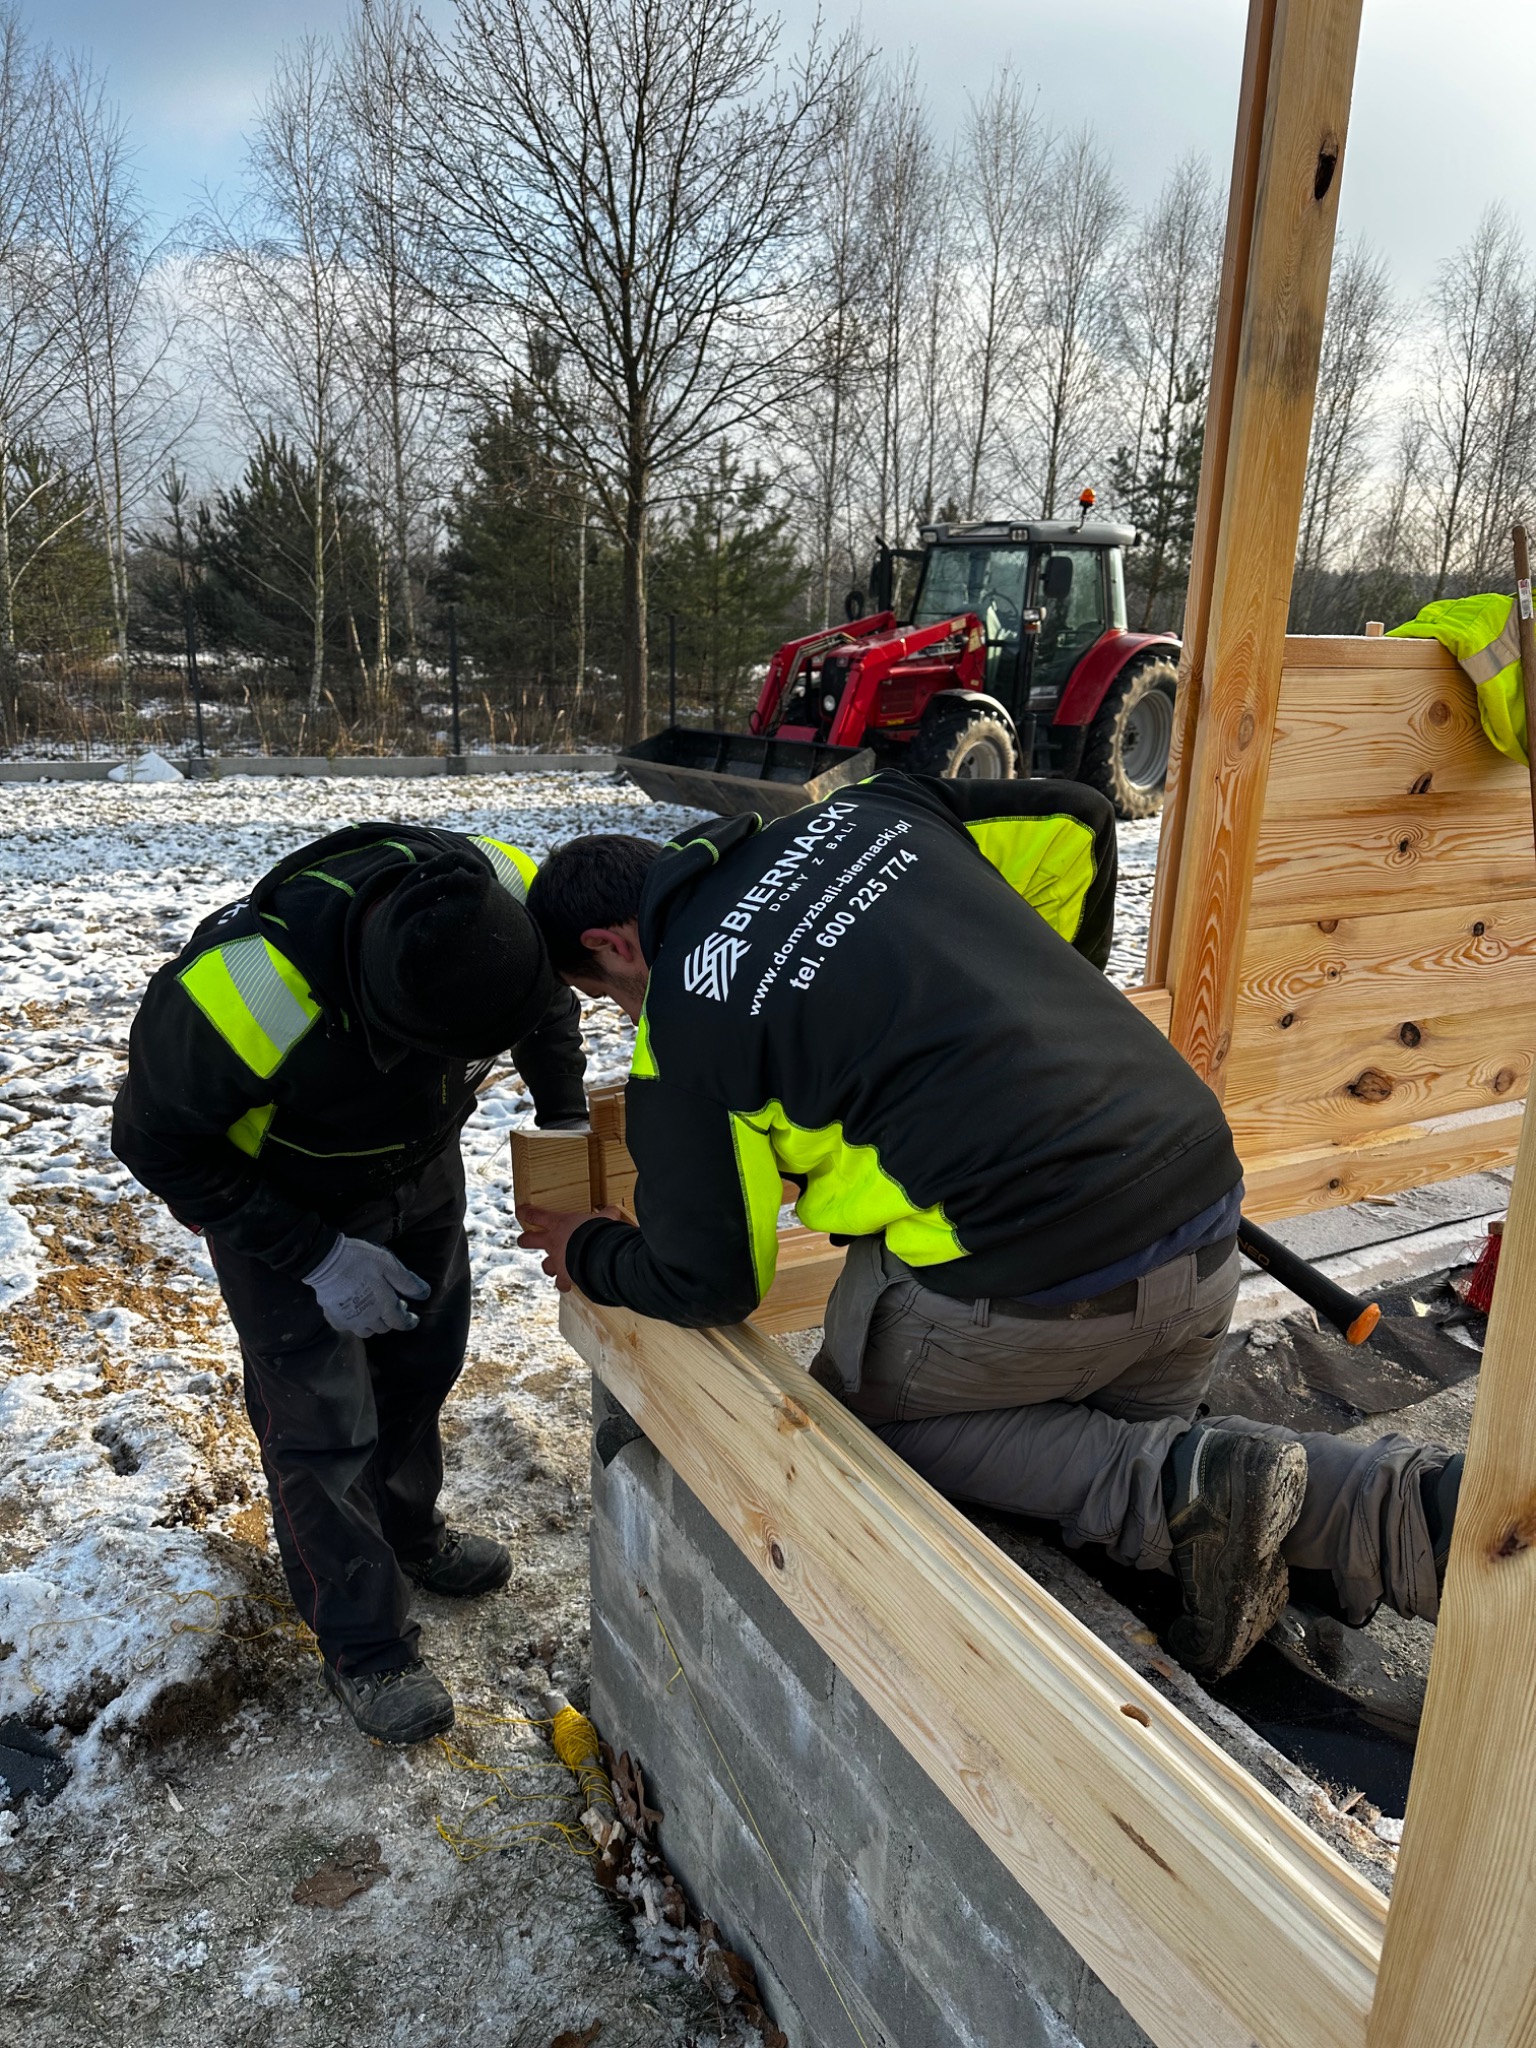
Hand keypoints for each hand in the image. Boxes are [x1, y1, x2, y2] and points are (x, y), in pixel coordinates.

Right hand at [303, 1234, 431, 1337]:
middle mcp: (368, 1319)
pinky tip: (354, 1310)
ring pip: (366, 1331)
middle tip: (392, 1304)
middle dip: (391, 1318)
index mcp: (384, 1307)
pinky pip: (348, 1327)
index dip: (409, 1321)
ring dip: (373, 1323)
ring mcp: (349, 1321)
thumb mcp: (390, 1265)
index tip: (413, 1317)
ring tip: (374, 1309)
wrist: (325, 1262)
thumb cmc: (361, 1260)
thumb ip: (408, 1282)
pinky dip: (354, 1322)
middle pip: (384, 1327)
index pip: (401, 1323)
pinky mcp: (333, 1318)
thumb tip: (425, 1295)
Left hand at [517, 1204, 625, 1291]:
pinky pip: (562, 1284)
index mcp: (558, 1224)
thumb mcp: (603, 1218)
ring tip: (555, 1268)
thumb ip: (606, 1215)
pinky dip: (566, 1284)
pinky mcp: (565, 1276)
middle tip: (524, 1240)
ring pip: (545, 1265)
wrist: (597, 1254)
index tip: (520, 1211)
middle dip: (525, 1240)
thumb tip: (613, 1211)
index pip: (536, 1215)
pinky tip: (572, 1285)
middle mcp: (552, 1242)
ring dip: (549, 1266)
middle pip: (528, 1240)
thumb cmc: (597, 1231)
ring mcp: (557, 1261)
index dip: (526, 1212)